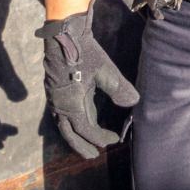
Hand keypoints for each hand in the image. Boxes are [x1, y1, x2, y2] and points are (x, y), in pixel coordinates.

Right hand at [38, 10, 138, 158]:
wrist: (63, 33)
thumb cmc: (84, 52)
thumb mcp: (105, 70)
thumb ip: (119, 88)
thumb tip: (134, 104)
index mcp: (70, 103)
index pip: (85, 129)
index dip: (99, 137)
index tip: (114, 139)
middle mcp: (59, 104)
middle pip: (69, 132)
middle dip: (81, 145)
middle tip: (93, 156)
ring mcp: (55, 98)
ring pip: (65, 123)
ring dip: (76, 135)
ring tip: (88, 144)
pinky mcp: (56, 90)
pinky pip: (63, 113)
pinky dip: (73, 122)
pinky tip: (82, 120)